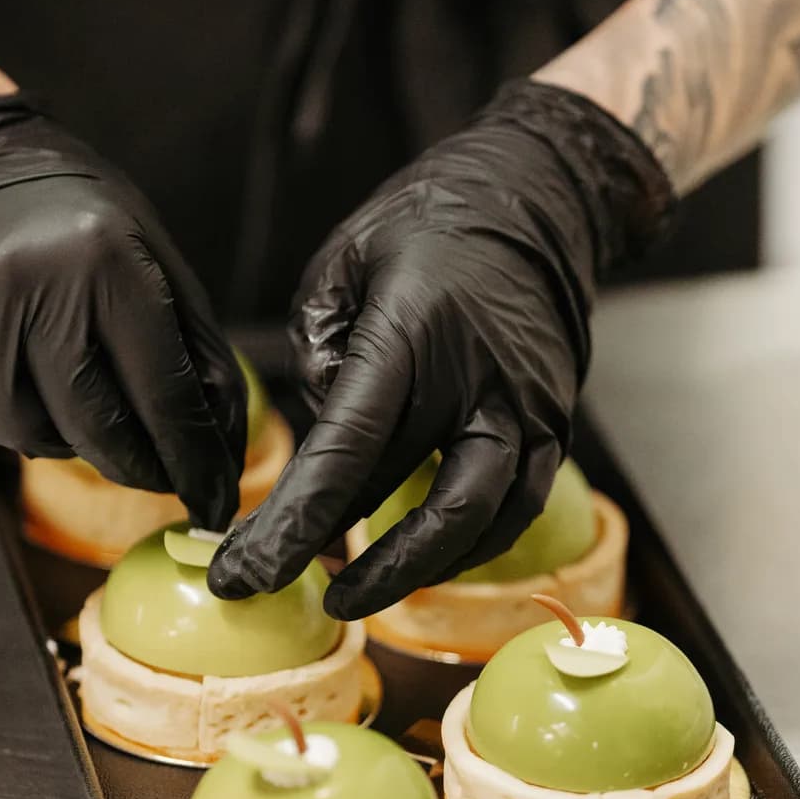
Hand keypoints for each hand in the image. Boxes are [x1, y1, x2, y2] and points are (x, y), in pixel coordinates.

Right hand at [0, 94, 245, 527]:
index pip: (161, 392)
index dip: (192, 458)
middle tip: (156, 474)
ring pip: (27, 434)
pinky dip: (5, 419)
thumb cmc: (78, 223)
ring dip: (63, 439)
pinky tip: (16, 378)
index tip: (213, 498)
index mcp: (104, 261)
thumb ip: (195, 353)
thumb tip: (220, 449)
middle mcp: (28, 283)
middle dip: (135, 464)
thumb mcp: (156, 261)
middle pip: (94, 425)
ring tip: (74, 400)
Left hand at [209, 80, 672, 617]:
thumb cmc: (427, 227)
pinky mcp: (553, 425)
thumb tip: (320, 428)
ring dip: (414, 570)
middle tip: (279, 593)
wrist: (535, 202)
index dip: (296, 524)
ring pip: (480, 522)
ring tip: (352, 596)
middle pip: (420, 504)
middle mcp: (480, 382)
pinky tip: (419, 564)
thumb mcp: (342, 261)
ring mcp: (526, 409)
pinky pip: (515, 510)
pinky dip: (467, 547)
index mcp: (415, 336)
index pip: (349, 453)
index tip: (246, 570)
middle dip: (350, 566)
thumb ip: (317, 346)